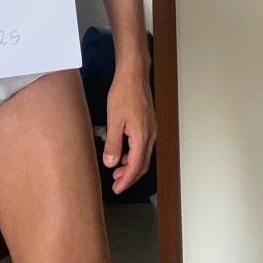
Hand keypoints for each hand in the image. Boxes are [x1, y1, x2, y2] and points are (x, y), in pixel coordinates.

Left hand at [102, 77, 156, 194]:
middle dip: (130, 177)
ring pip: (144, 155)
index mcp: (142, 137)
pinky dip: (134, 154)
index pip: (135, 167)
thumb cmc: (124, 92)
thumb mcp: (114, 119)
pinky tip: (124, 153)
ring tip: (118, 171)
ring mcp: (151, 129)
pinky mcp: (148, 123)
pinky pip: (143, 145)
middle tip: (117, 184)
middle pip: (142, 164)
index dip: (126, 180)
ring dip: (132, 166)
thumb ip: (113, 143)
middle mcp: (150, 135)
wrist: (134, 74)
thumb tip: (111, 163)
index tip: (117, 188)